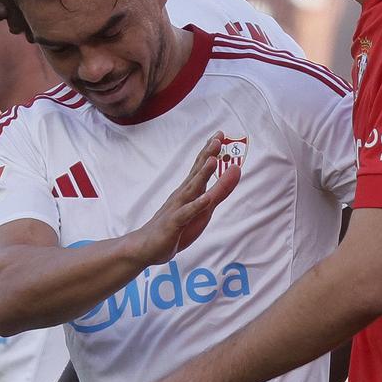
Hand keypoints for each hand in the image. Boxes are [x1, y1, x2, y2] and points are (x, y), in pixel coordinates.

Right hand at [128, 133, 241, 266]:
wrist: (146, 247)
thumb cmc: (176, 227)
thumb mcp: (205, 209)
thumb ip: (221, 190)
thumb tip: (236, 169)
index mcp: (189, 191)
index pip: (200, 167)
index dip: (210, 151)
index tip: (219, 133)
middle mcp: (182, 195)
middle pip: (196, 172)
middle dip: (207, 155)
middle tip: (217, 138)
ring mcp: (177, 209)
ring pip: (191, 190)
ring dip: (202, 175)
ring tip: (213, 160)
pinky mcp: (173, 225)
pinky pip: (186, 214)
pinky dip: (196, 206)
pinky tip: (206, 199)